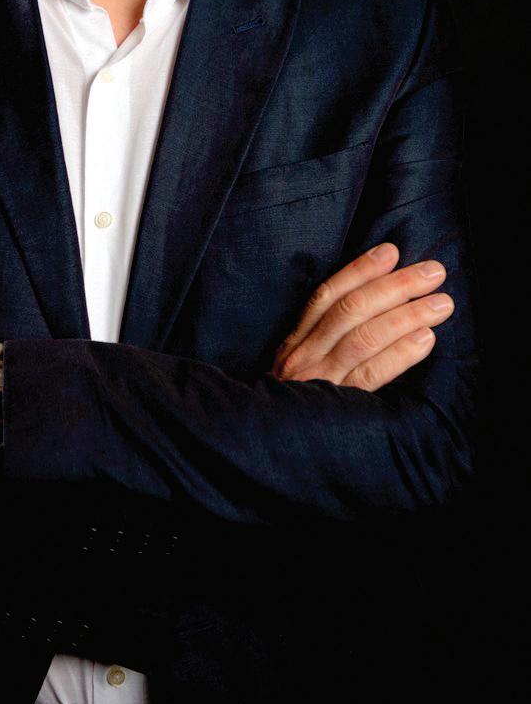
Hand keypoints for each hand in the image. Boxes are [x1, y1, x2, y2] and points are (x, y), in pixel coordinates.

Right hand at [272, 243, 453, 390]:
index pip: (326, 295)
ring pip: (364, 336)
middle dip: (395, 285)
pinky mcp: (337, 406)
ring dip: (407, 314)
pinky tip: (426, 339)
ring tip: (441, 303)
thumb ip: (324, 341)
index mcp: (295, 342)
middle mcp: (304, 356)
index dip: (360, 270)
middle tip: (433, 272)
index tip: (390, 251)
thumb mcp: (298, 369)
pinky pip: (371, 374)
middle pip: (351, 310)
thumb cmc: (294, 408)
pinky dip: (400, 353)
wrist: (263, 452)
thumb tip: (374, 305)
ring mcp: (319, 380)